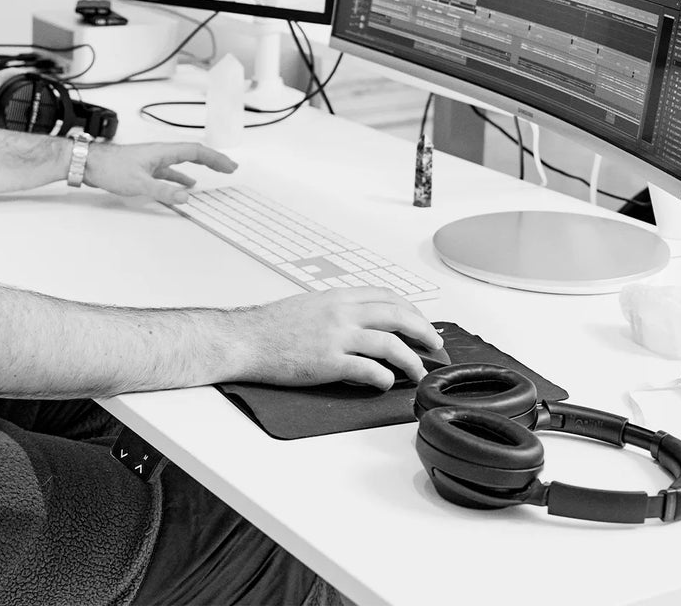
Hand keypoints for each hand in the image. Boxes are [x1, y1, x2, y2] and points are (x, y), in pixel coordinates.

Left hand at [81, 142, 236, 204]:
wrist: (90, 163)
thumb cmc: (111, 168)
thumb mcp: (139, 183)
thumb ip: (163, 191)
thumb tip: (187, 196)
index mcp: (162, 152)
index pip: (195, 152)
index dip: (214, 158)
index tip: (229, 166)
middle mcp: (160, 153)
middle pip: (193, 154)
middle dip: (212, 161)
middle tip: (229, 168)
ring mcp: (153, 160)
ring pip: (182, 163)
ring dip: (199, 169)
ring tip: (214, 175)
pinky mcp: (145, 168)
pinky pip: (170, 172)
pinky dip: (181, 178)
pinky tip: (185, 186)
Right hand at [241, 288, 441, 388]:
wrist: (245, 340)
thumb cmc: (271, 326)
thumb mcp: (310, 306)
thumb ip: (337, 311)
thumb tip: (361, 324)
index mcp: (337, 297)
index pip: (386, 296)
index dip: (411, 310)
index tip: (421, 323)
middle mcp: (341, 312)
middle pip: (397, 315)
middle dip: (424, 331)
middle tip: (436, 346)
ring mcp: (336, 337)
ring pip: (390, 344)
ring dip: (412, 361)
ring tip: (420, 374)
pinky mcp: (328, 363)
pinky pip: (368, 370)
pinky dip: (383, 378)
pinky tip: (385, 384)